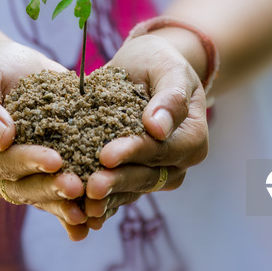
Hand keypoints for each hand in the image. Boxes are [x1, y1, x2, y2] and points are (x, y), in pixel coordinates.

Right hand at [0, 41, 88, 239]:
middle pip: (21, 187)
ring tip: (88, 205)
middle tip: (77, 187)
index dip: (27, 162)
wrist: (12, 70)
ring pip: (39, 197)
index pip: (0, 161)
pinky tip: (91, 217)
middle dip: (50, 187)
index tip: (54, 160)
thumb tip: (1, 139)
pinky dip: (70, 209)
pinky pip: (53, 198)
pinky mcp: (39, 179)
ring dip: (63, 204)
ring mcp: (16, 180)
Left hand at [83, 33, 208, 220]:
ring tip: (83, 201)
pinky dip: (102, 200)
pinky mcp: (133, 176)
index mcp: (192, 138)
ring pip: (132, 190)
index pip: (162, 149)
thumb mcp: (168, 68)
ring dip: (108, 197)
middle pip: (147, 176)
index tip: (106, 155)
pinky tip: (79, 208)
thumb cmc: (159, 63)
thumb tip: (159, 128)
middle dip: (118, 181)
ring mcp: (156, 173)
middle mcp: (177, 163)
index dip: (134, 153)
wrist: (146, 67)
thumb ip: (170, 97)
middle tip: (90, 186)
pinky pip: (119, 193)